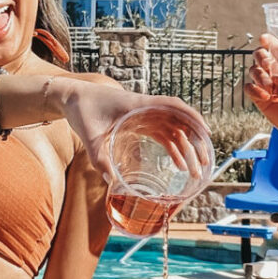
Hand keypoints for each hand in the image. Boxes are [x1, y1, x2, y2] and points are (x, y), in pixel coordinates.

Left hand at [59, 80, 212, 182]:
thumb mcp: (90, 135)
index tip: (206, 132)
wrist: (72, 97)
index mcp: (138, 104)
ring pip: (172, 129)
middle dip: (193, 141)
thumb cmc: (81, 109)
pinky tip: (178, 164)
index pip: (173, 106)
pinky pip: (161, 134)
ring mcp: (143, 115)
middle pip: (178, 122)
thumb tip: (110, 181)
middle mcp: (145, 107)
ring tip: (193, 170)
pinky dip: (172, 147)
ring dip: (185, 148)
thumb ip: (99, 157)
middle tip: (203, 162)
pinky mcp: (138, 121)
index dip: (192, 118)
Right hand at [247, 34, 277, 135]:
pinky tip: (266, 96)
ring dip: (259, 75)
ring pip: (253, 70)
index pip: (276, 48)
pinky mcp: (261, 98)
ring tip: (270, 86)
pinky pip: (249, 88)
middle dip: (260, 56)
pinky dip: (254, 90)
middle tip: (268, 64)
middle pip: (260, 55)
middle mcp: (277, 73)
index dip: (268, 41)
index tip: (264, 38)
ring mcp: (268, 85)